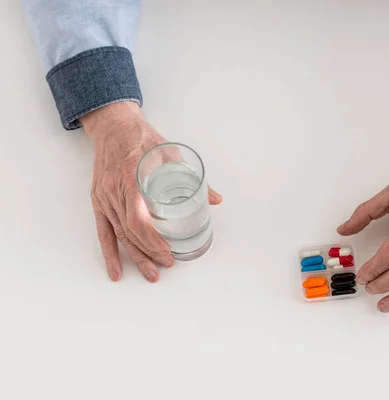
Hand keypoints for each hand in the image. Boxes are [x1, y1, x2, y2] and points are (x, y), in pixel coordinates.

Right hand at [81, 102, 222, 281]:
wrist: (114, 127)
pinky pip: (102, 232)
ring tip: (150, 274)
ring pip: (118, 235)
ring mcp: (105, 198)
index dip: (153, 241)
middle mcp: (115, 192)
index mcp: (132, 180)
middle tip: (166, 267)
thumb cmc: (143, 139)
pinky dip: (109, 253)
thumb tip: (216, 199)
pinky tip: (116, 271)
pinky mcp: (99, 201)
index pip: (139, 220)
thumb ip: (193, 179)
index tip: (168, 252)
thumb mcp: (171, 154)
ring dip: (134, 257)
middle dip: (149, 254)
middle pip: (130, 233)